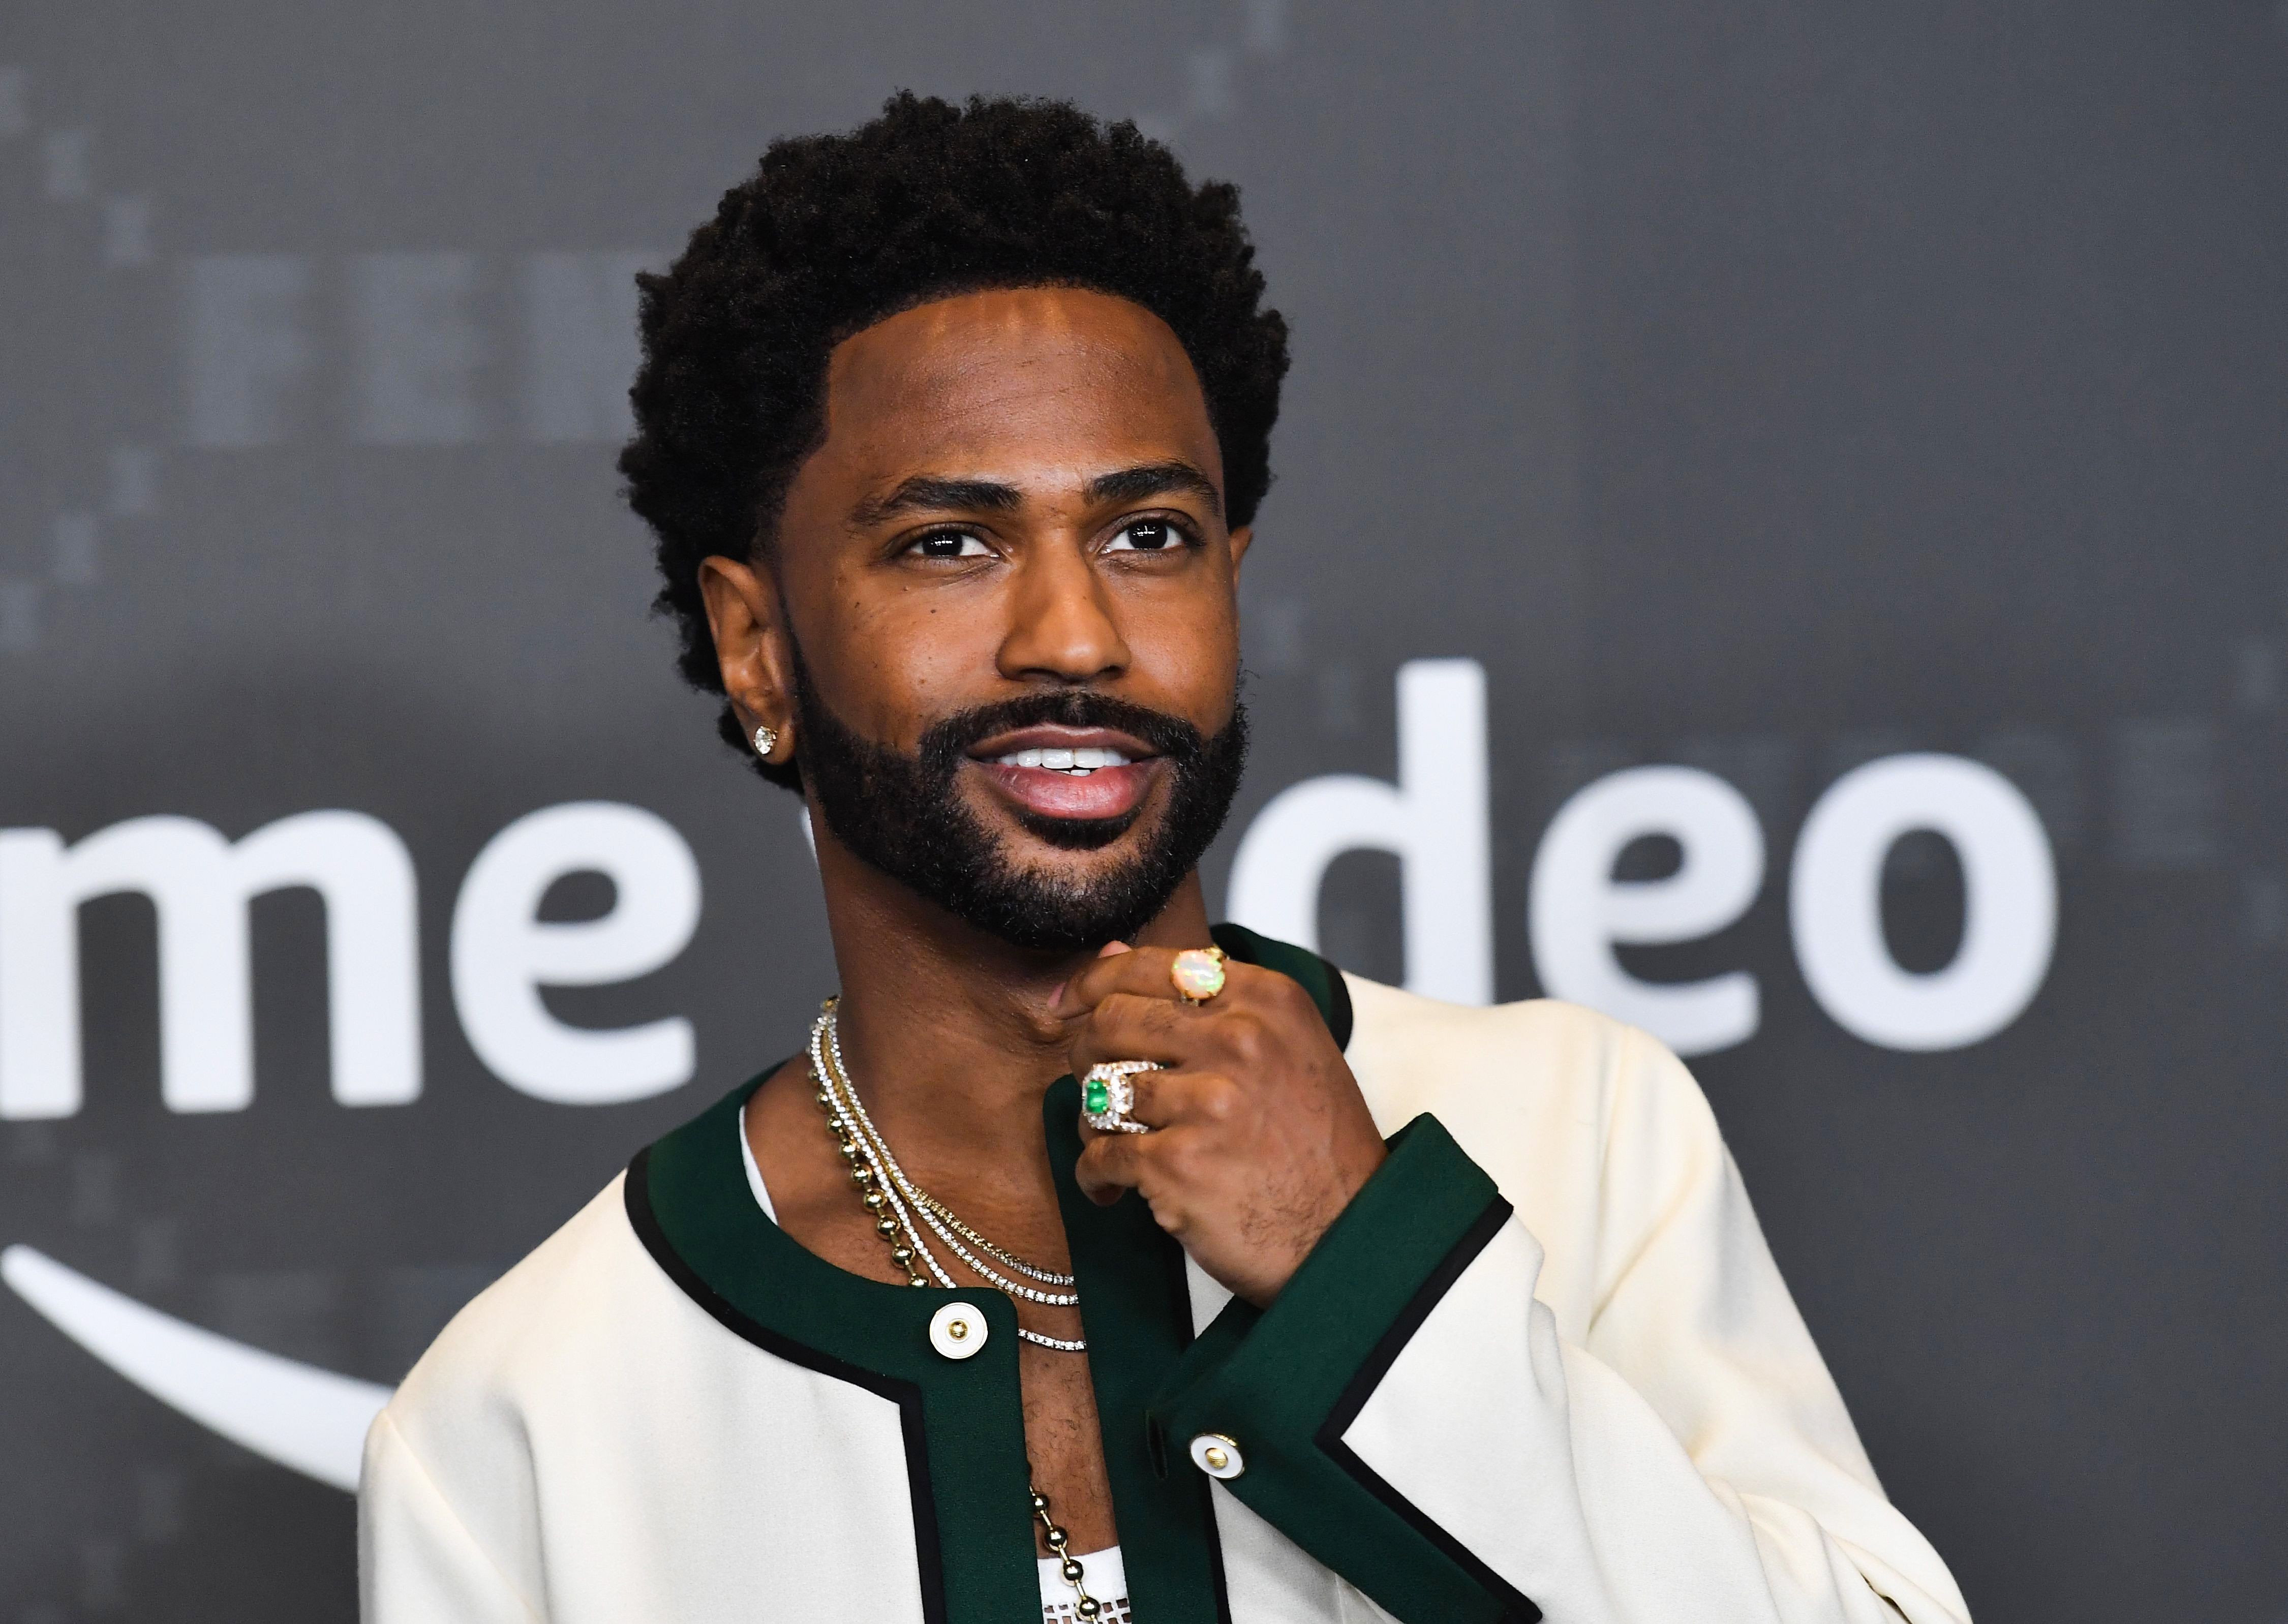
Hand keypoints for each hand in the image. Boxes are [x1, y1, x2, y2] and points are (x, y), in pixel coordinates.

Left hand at [1056, 943, 1387, 1305]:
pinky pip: (1100, 1154)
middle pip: (1112, 1020)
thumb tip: (1111, 953)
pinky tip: (1113, 1189)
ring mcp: (1208, 1101)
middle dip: (1084, 1052)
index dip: (1095, 982)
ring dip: (1091, 1121)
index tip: (1067, 1003)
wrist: (1349, 1237)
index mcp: (1266, 1000)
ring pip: (1098, 1088)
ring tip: (1113, 1144)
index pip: (1152, 966)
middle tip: (1091, 1085)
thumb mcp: (1285, 1048)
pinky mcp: (1178, 1163)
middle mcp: (1239, 1039)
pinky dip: (1095, 1176)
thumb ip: (1203, 998)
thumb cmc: (1316, 1146)